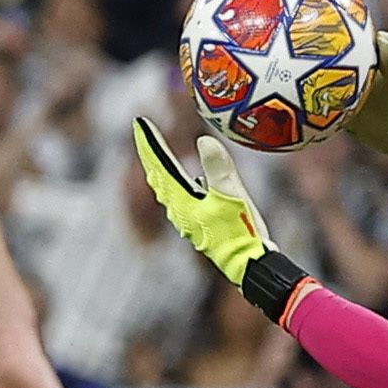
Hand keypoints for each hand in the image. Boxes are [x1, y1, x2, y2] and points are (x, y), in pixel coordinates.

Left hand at [134, 119, 273, 284]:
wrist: (248, 265)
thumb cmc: (240, 232)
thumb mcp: (232, 196)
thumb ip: (218, 168)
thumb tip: (202, 140)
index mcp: (182, 201)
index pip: (160, 165)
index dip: (150, 142)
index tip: (139, 121)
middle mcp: (178, 210)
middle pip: (157, 175)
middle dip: (149, 151)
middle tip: (141, 129)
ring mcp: (187, 218)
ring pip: (165, 186)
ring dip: (159, 166)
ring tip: (154, 150)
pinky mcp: (197, 223)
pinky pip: (179, 196)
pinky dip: (174, 180)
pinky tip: (184, 180)